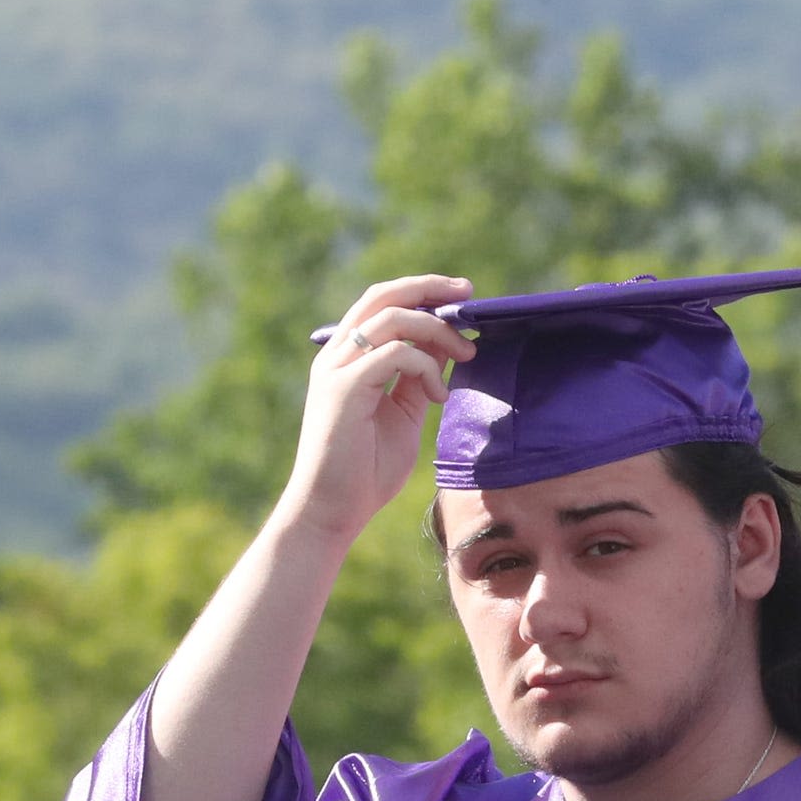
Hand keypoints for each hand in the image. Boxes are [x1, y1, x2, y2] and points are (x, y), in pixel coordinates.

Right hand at [274, 274, 478, 548]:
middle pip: (383, 296)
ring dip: (437, 330)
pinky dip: (426, 367)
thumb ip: (418, 380)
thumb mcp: (403, 416)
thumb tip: (446, 347)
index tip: (461, 297)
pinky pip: (395, 353)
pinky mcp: (343, 388)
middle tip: (468, 294)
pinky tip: (439, 396)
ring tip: (467, 352)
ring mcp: (336, 369)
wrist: (331, 513)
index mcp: (346, 359)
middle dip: (429, 287)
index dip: (421, 292)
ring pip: (393, 318)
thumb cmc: (365, 473)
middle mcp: (336, 356)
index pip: (382, 304)